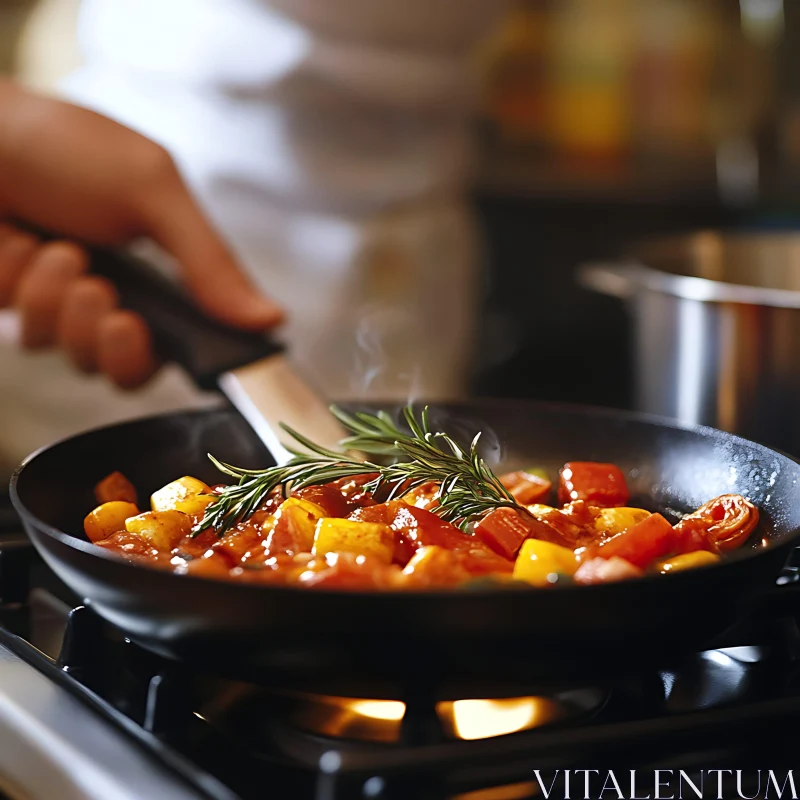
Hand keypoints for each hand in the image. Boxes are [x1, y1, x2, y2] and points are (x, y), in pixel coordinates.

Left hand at [0, 80, 282, 387]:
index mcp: (161, 277)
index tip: (137, 325)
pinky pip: (24, 330)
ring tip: (55, 247)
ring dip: (57, 299)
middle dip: (104, 334)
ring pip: (71, 353)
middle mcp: (116, 300)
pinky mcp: (16, 307)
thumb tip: (272, 319)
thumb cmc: (64, 147)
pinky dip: (19, 282)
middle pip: (124, 371)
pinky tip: (15, 240)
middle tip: (97, 289)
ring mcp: (62, 307)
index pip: (178, 349)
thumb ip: (212, 263)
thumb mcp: (153, 192)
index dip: (157, 354)